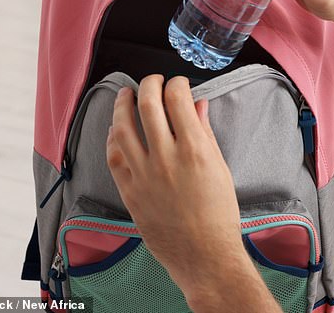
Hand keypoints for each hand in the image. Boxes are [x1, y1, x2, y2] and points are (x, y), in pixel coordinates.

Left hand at [106, 75, 252, 303]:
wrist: (204, 254)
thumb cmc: (219, 213)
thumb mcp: (219, 168)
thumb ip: (204, 132)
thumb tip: (197, 104)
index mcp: (193, 149)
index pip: (177, 99)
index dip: (176, 83)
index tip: (178, 83)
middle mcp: (165, 157)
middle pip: (147, 105)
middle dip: (149, 84)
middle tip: (152, 80)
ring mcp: (143, 175)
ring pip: (123, 127)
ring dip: (123, 105)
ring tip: (126, 94)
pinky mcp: (129, 191)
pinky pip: (113, 156)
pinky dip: (113, 136)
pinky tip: (117, 128)